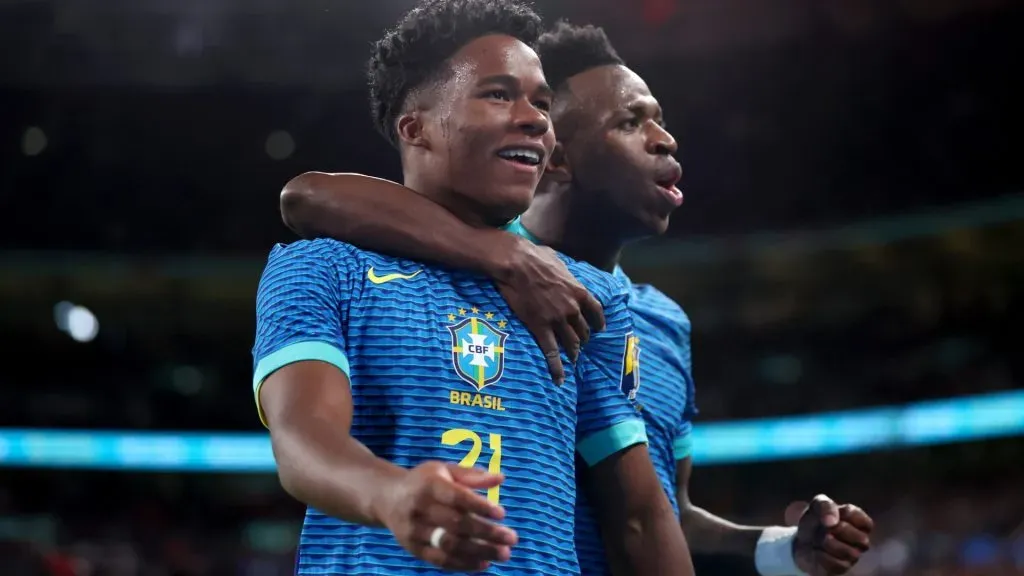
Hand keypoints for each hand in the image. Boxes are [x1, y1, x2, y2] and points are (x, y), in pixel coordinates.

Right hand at [376, 461, 517, 571]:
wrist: (387, 498)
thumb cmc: (423, 482)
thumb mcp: (444, 470)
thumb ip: (472, 475)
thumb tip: (501, 478)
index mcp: (429, 485)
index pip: (456, 497)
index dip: (479, 506)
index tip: (502, 513)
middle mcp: (419, 509)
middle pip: (456, 525)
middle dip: (486, 533)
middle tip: (511, 538)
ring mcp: (414, 532)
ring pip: (449, 546)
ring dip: (479, 552)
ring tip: (503, 554)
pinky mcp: (413, 549)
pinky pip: (440, 561)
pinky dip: (463, 565)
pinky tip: (484, 564)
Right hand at [493, 235, 604, 383]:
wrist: (515, 263)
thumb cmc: (533, 256)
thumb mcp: (556, 259)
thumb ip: (563, 269)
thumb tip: (561, 267)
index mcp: (578, 291)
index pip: (596, 311)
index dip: (599, 322)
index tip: (599, 329)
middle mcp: (572, 308)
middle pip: (583, 331)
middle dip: (582, 339)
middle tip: (579, 345)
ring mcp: (557, 320)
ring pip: (571, 343)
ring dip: (573, 353)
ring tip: (572, 360)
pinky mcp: (540, 328)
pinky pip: (552, 353)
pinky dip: (557, 368)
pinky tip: (560, 379)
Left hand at [785, 494, 873, 574]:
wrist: (800, 540)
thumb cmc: (815, 521)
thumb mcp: (817, 505)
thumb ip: (826, 505)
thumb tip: (832, 521)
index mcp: (859, 522)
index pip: (865, 522)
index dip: (845, 517)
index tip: (832, 515)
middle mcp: (860, 540)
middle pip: (860, 538)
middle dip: (835, 530)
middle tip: (823, 528)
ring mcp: (853, 556)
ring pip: (850, 553)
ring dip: (827, 543)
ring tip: (818, 540)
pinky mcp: (841, 568)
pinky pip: (835, 564)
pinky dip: (821, 555)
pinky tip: (816, 551)